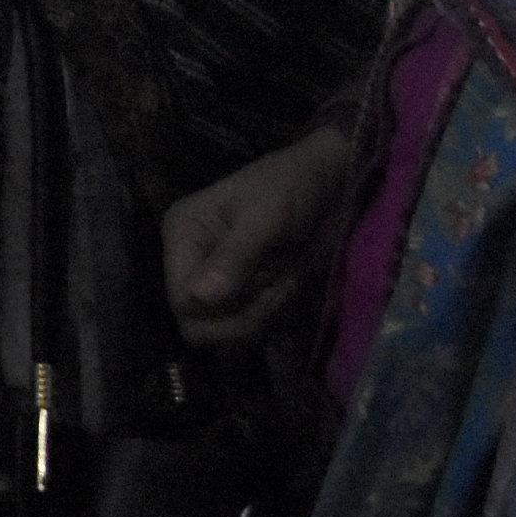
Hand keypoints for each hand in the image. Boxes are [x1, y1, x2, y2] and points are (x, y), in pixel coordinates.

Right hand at [165, 127, 355, 345]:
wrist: (334, 183)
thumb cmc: (294, 186)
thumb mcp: (266, 214)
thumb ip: (234, 255)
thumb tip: (200, 297)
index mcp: (183, 235)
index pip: (181, 299)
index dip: (217, 308)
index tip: (258, 287)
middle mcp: (193, 262)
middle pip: (199, 325)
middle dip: (243, 316)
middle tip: (277, 291)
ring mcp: (220, 281)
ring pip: (228, 332)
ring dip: (264, 314)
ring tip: (286, 281)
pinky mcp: (245, 294)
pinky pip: (251, 329)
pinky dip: (275, 316)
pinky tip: (289, 286)